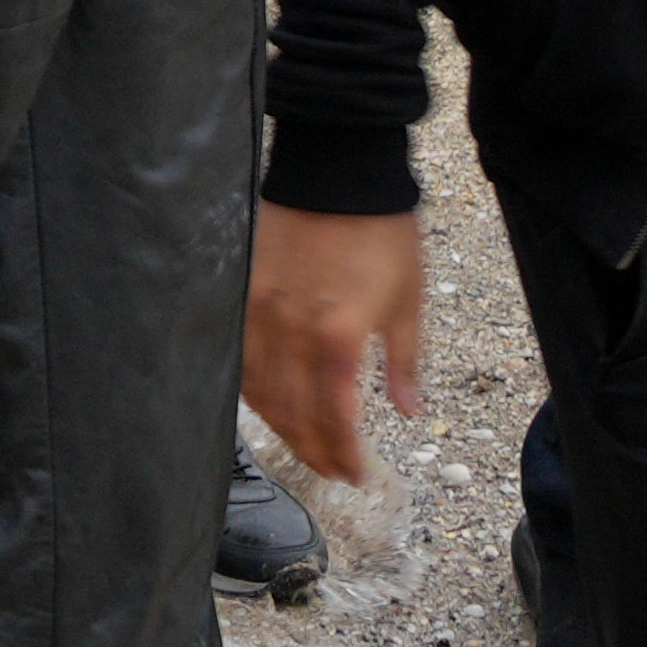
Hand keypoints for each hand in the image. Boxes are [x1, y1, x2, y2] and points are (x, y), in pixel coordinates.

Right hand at [242, 204, 426, 485]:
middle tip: (332, 471)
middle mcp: (293, 332)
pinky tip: (267, 404)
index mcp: (339, 336)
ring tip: (303, 446)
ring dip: (281, 428)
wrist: (337, 173)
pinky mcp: (242, 294)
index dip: (343, 454)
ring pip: (260, 392)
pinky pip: (239, 358)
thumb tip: (408, 412)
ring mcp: (261, 313)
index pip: (334, 418)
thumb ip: (403, 363)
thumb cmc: (381, 232)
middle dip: (314, 451)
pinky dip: (251, 390)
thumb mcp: (408, 301)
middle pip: (294, 414)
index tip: (356, 473)